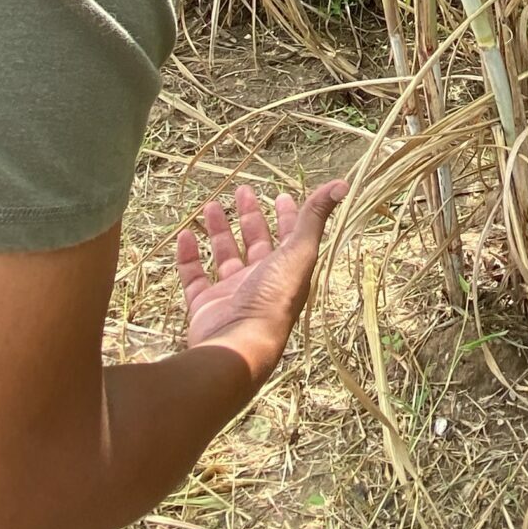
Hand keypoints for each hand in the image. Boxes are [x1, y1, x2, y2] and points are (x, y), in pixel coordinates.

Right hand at [175, 181, 349, 377]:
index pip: (290, 238)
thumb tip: (343, 183)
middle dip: (250, 216)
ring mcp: (232, 294)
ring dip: (219, 231)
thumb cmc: (273, 299)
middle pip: (256, 243)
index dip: (288, 216)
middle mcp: (262, 282)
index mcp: (287, 271)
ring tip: (209, 205)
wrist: (239, 345)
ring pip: (224, 256)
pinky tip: (185, 234)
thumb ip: (315, 218)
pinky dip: (188, 256)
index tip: (281, 196)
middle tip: (241, 190)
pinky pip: (194, 276)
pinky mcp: (205, 305)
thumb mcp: (299, 252)